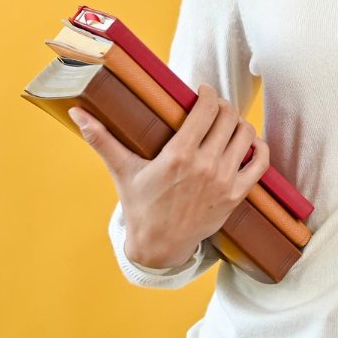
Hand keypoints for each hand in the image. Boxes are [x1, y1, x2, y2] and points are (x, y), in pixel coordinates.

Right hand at [69, 83, 270, 268]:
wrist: (158, 246)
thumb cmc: (141, 206)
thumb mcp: (122, 171)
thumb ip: (101, 139)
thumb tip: (77, 114)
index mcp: (178, 155)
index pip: (207, 110)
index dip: (209, 94)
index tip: (203, 92)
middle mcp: (205, 166)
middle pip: (228, 118)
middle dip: (222, 107)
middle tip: (214, 108)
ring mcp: (224, 181)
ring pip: (246, 135)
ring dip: (240, 124)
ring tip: (228, 123)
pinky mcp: (237, 195)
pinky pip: (261, 164)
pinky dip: (259, 148)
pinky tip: (249, 142)